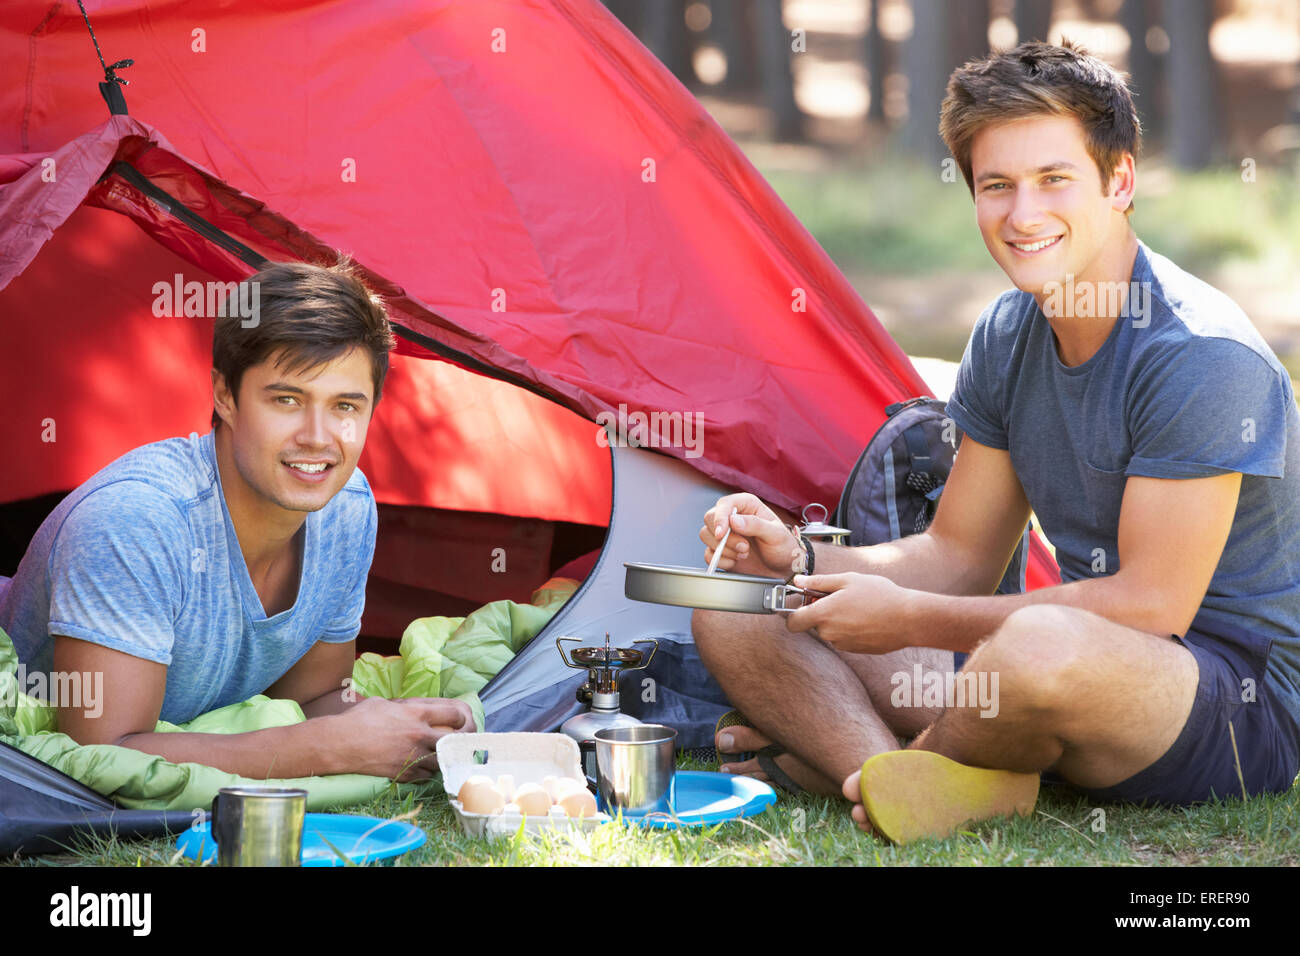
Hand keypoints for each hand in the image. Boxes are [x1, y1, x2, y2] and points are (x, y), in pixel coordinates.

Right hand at [326, 697, 475, 780]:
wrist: (340, 744)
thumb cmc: (360, 719)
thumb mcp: (386, 702)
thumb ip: (408, 705)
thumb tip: (422, 706)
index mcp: (416, 713)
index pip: (455, 714)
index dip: (463, 717)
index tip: (462, 720)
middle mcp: (419, 735)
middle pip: (455, 741)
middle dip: (462, 741)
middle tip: (463, 742)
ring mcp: (412, 756)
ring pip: (443, 761)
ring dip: (445, 758)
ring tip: (445, 755)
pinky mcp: (404, 773)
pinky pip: (427, 775)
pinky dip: (429, 771)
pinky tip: (426, 766)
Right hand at [699, 493, 800, 578]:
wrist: (783, 570)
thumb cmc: (783, 548)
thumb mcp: (776, 534)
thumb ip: (756, 525)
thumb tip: (734, 520)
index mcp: (747, 505)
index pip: (724, 504)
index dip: (720, 518)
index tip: (721, 534)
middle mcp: (733, 517)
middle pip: (710, 519)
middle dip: (725, 537)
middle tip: (744, 548)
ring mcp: (726, 534)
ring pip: (706, 535)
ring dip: (724, 549)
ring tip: (744, 554)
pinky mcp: (721, 550)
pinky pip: (708, 553)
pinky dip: (721, 560)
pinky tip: (736, 561)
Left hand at [783, 572, 912, 654]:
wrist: (908, 618)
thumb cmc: (879, 595)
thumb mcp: (847, 580)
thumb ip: (819, 582)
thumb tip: (798, 581)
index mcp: (823, 615)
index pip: (792, 623)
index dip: (794, 612)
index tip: (805, 602)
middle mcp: (830, 633)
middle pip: (814, 624)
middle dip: (821, 612)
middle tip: (841, 597)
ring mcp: (843, 644)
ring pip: (831, 631)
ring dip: (837, 620)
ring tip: (859, 606)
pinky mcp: (856, 650)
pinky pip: (845, 638)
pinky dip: (850, 629)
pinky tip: (867, 617)